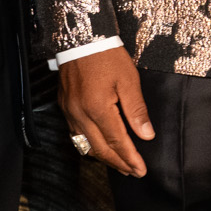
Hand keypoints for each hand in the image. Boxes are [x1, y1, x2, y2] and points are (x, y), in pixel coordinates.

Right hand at [57, 46, 153, 177]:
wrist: (81, 38)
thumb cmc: (106, 55)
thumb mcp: (128, 80)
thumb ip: (137, 110)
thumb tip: (146, 134)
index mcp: (98, 108)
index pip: (117, 141)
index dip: (130, 158)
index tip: (141, 169)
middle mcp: (80, 114)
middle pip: (100, 149)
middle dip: (118, 163)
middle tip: (133, 172)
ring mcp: (70, 111)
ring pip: (85, 145)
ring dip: (104, 157)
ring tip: (119, 164)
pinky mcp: (64, 106)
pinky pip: (76, 134)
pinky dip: (89, 145)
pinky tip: (99, 146)